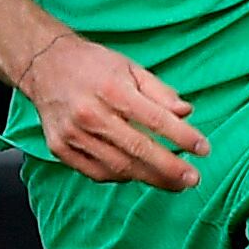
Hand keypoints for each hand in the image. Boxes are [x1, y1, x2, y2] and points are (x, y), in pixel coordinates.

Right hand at [23, 33, 208, 190]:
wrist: (44, 65)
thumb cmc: (91, 65)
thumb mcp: (129, 67)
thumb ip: (159, 92)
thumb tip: (186, 112)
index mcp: (111, 89)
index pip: (156, 119)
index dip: (183, 137)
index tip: (204, 149)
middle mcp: (90, 114)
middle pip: (138, 149)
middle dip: (170, 168)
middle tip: (193, 178)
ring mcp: (73, 134)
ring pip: (119, 166)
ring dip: (150, 178)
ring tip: (173, 183)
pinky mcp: (60, 148)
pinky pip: (97, 172)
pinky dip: (121, 177)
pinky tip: (139, 175)